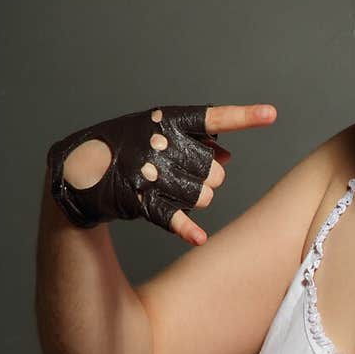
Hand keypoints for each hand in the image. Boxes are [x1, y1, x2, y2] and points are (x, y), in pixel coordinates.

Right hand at [47, 102, 276, 245]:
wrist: (82, 167)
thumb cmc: (130, 146)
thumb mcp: (160, 133)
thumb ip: (198, 140)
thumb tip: (230, 153)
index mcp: (169, 119)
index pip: (213, 117)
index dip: (244, 116)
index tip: (272, 115)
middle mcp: (162, 143)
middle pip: (216, 171)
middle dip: (211, 179)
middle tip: (188, 175)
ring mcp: (151, 171)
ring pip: (204, 197)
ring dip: (198, 200)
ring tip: (174, 190)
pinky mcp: (140, 199)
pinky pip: (175, 218)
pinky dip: (188, 229)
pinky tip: (199, 238)